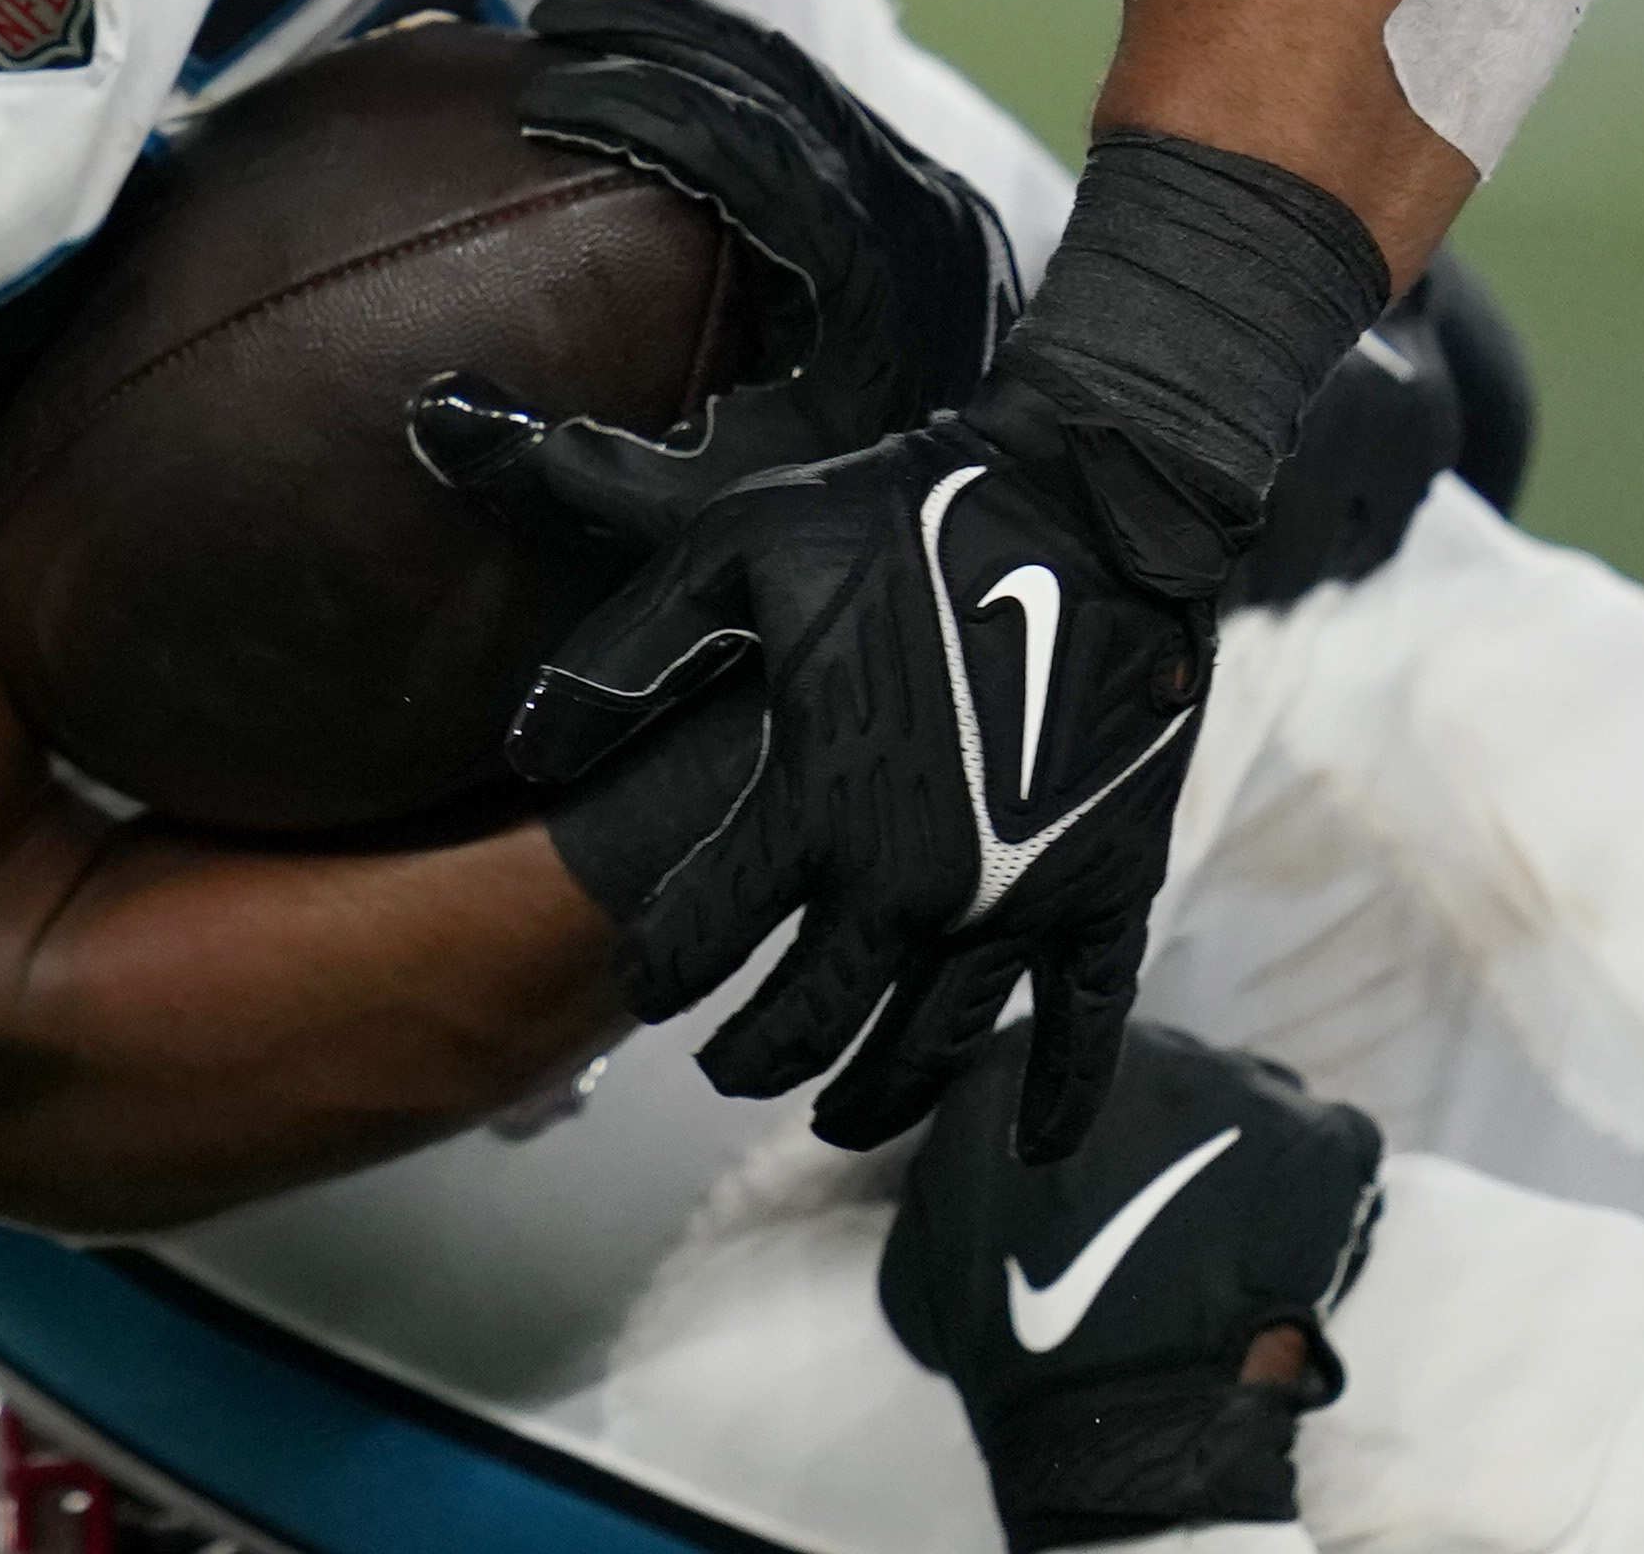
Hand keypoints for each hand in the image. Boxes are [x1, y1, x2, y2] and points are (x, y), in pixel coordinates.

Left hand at [447, 385, 1217, 1159]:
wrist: (1090, 500)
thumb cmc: (901, 517)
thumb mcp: (732, 551)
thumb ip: (626, 653)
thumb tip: (536, 746)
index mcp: (814, 804)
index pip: (703, 936)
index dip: (661, 968)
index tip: (645, 979)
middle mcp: (911, 880)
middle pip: (812, 1018)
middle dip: (754, 1054)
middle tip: (727, 1064)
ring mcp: (1018, 897)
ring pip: (932, 1043)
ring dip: (875, 1094)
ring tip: (834, 1116)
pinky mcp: (1108, 886)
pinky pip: (1083, 1023)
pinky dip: (1062, 1096)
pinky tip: (1034, 1144)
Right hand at [490, 0, 1020, 474]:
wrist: (1039, 520)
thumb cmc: (870, 520)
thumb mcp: (720, 510)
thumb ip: (586, 474)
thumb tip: (441, 417)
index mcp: (862, 255)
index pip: (729, 136)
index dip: (624, 101)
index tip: (533, 92)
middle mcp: (907, 198)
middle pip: (765, 69)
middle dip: (648, 30)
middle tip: (546, 17)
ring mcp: (930, 192)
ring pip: (800, 72)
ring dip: (695, 39)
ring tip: (595, 24)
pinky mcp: (936, 202)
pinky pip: (829, 105)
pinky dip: (745, 77)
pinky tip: (682, 80)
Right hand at [878, 1018, 1376, 1553]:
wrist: (1124, 1422)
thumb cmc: (1015, 1346)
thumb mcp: (923, 1254)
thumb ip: (942, 1181)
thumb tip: (957, 1166)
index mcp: (1030, 1062)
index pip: (1078, 1069)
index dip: (1104, 1130)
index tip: (1113, 1182)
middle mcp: (1135, 1048)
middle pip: (1176, 1075)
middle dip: (1183, 1133)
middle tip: (1184, 1214)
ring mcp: (1237, 1084)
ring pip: (1259, 1098)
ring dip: (1255, 1153)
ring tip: (1247, 1237)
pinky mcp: (1320, 1135)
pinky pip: (1339, 1140)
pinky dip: (1328, 1189)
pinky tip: (1301, 1246)